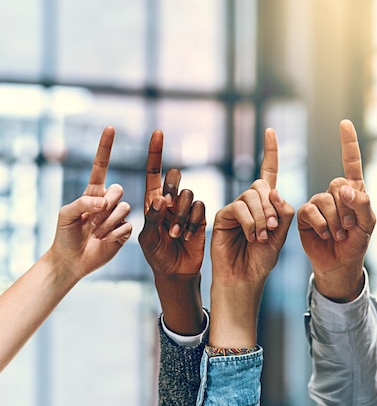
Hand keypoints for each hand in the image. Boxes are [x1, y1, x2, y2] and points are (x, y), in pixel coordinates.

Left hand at [50, 126, 131, 281]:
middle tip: (92, 220)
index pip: (100, 165)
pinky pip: (127, 225)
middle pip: (118, 190)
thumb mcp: (65, 215)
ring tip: (96, 234)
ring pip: (124, 208)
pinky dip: (114, 234)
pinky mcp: (124, 231)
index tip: (110, 128)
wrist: (71, 261)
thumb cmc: (64, 235)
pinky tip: (105, 240)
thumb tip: (103, 201)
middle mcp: (107, 201)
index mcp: (92, 193)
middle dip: (107, 204)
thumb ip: (83, 202)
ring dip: (108, 223)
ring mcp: (117, 216)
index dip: (105, 147)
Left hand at [138, 129, 205, 334]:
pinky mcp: (200, 217)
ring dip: (181, 216)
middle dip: (172, 188)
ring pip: (188, 195)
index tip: (157, 132)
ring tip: (175, 234)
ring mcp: (186, 209)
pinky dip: (193, 222)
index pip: (154, 172)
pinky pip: (200, 208)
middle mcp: (170, 201)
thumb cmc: (156, 256)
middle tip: (168, 206)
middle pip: (175, 178)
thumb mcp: (147, 239)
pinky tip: (188, 236)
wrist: (175, 273)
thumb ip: (152, 218)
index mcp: (153, 202)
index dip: (156, 152)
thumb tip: (161, 198)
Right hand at [209, 128, 293, 346]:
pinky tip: (252, 237)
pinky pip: (239, 208)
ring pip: (251, 196)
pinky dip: (250, 223)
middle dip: (270, 207)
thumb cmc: (264, 258)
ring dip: (261, 217)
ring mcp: (235, 207)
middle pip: (262, 186)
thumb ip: (282, 211)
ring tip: (262, 237)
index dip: (270, 151)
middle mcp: (250, 201)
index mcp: (266, 202)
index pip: (268, 171)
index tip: (271, 130)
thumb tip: (273, 190)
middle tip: (272, 229)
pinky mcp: (222, 214)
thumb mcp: (282, 234)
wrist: (245, 277)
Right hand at [297, 119, 375, 300]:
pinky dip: (321, 224)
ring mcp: (318, 203)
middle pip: (338, 185)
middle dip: (347, 209)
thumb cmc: (356, 243)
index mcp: (353, 191)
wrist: (339, 264)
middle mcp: (334, 194)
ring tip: (339, 235)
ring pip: (324, 200)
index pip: (351, 162)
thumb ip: (362, 204)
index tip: (345, 123)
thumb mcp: (368, 224)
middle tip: (350, 227)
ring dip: (335, 221)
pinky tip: (325, 235)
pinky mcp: (304, 214)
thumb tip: (345, 189)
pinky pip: (310, 210)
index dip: (348, 143)